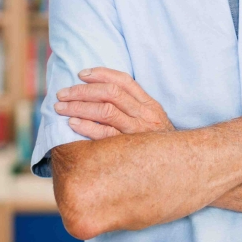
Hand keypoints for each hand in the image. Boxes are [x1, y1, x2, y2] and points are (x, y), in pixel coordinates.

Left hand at [54, 67, 172, 139]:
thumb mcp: (153, 121)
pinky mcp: (130, 149)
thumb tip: (102, 96)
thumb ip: (134, 108)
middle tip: (62, 94)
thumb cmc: (157, 145)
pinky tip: (72, 124)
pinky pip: (105, 135)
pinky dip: (86, 127)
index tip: (81, 74)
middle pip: (110, 93)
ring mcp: (138, 131)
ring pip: (105, 110)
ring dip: (79, 106)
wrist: (180, 167)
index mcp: (149, 105)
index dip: (101, 74)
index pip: (123, 81)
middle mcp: (145, 115)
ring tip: (61, 108)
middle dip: (82, 91)